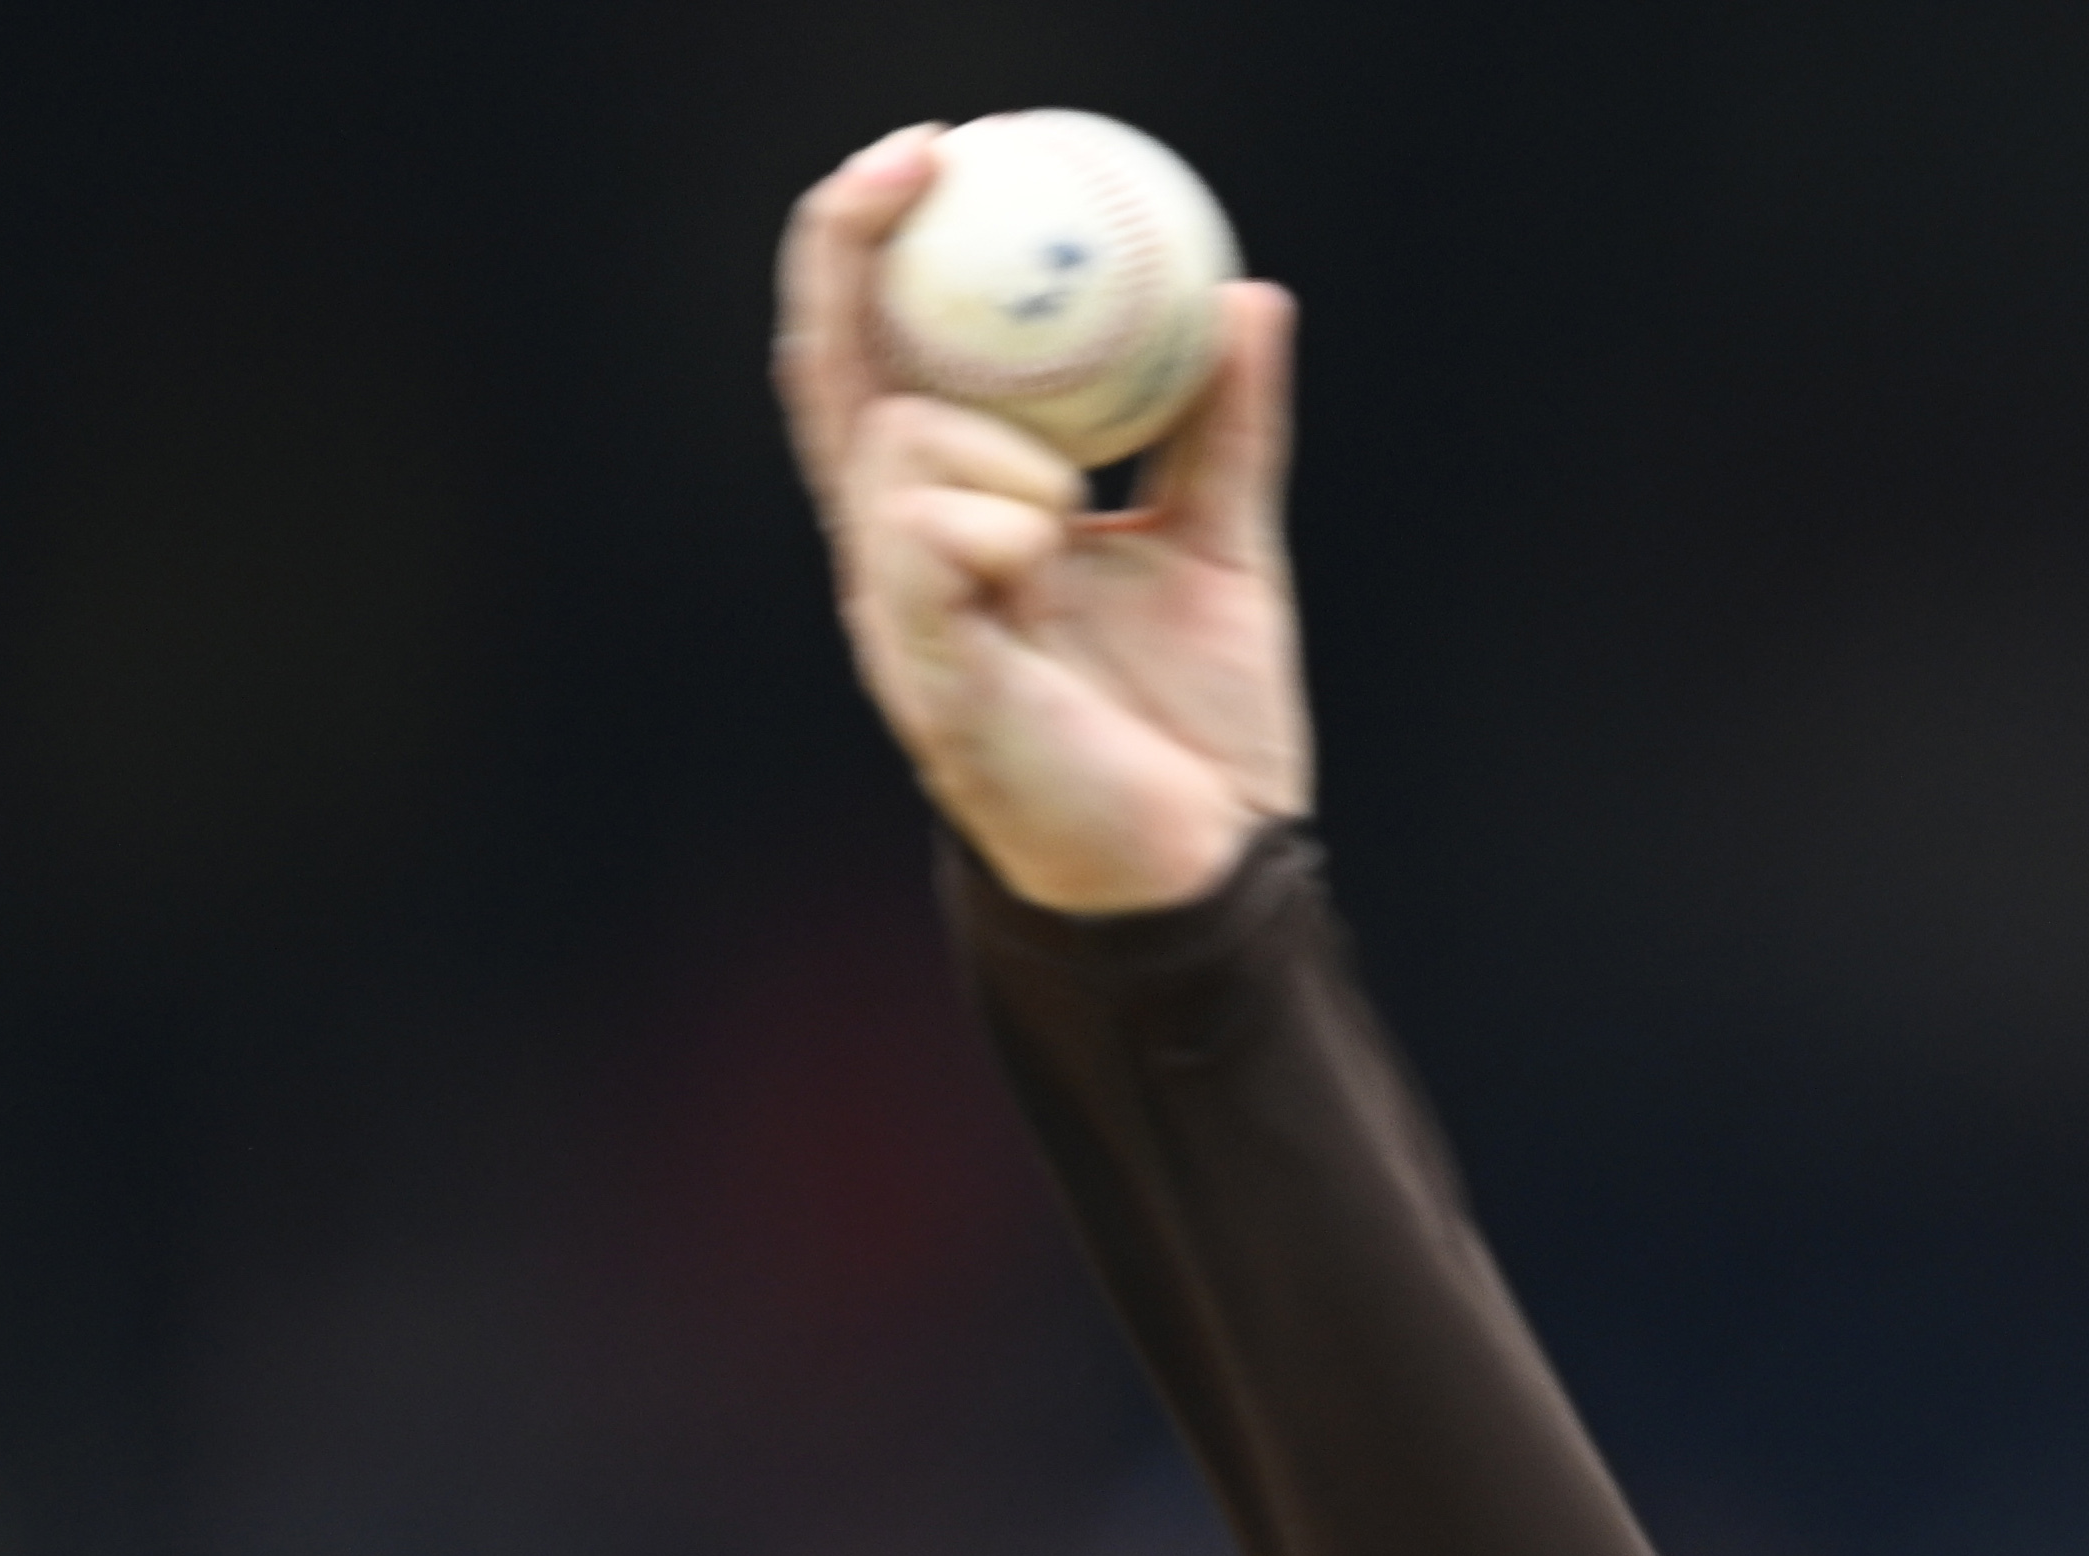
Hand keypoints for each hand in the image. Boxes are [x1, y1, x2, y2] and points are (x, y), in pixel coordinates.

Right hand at [773, 122, 1312, 914]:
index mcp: (954, 516)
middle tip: (922, 162)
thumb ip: (1224, 432)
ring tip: (1076, 513)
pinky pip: (928, 542)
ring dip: (998, 443)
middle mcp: (903, 553)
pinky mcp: (928, 675)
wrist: (1212, 874)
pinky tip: (1048, 549)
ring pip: (896, 446)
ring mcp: (903, 613)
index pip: (880, 357)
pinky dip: (997, 520)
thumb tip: (1252, 299)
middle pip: (836, 371)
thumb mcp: (1225, 549)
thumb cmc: (1199, 731)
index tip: (939, 148)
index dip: (876, 244)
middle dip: (854, 251)